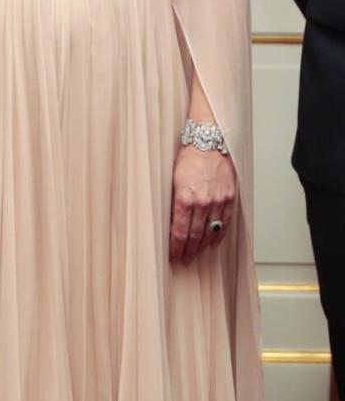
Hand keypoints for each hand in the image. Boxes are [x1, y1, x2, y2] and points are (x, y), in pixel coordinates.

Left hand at [169, 143, 235, 264]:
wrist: (209, 141)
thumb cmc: (189, 157)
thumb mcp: (173, 180)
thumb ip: (173, 203)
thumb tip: (170, 223)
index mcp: (185, 198)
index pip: (179, 232)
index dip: (176, 248)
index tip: (173, 256)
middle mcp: (202, 202)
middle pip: (194, 235)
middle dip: (187, 250)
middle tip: (183, 259)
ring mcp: (218, 201)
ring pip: (209, 232)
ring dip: (202, 246)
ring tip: (196, 254)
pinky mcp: (229, 197)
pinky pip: (225, 222)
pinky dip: (218, 235)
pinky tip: (213, 242)